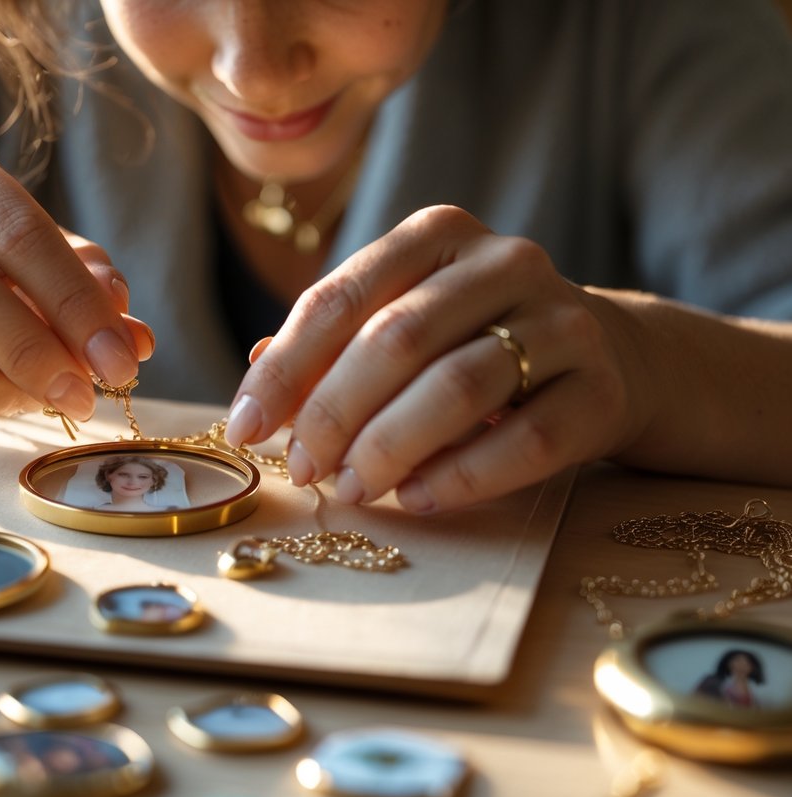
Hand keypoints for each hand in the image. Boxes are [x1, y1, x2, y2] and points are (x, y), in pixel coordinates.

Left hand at [224, 205, 649, 513]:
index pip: (340, 297)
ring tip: (354, 488)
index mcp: (438, 236)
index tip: (246, 428)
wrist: (611, 357)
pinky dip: (462, 476)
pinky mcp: (602, 388)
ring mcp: (564, 322)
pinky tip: (418, 499)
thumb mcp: (405, 325)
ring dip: (389, 448)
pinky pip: (525, 440)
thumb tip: (255, 369)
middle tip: (304, 470)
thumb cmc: (477, 343)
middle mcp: (504, 263)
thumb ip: (334, 345)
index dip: (284, 368)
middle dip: (333, 414)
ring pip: (459, 387)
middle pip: (396, 340)